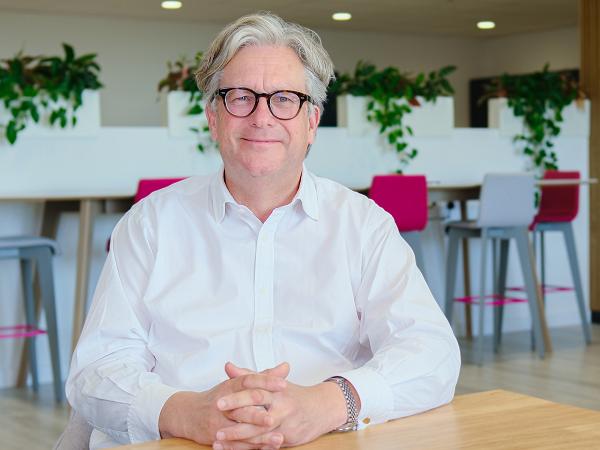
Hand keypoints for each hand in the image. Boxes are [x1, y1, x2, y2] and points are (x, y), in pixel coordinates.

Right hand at [158, 362, 288, 447]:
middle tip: (276, 417)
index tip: (283, 383)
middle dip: (259, 413)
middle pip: (243, 407)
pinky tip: (268, 448)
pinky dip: (253, 447)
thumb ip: (263, 376)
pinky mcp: (217, 438)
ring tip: (278, 438)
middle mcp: (224, 403)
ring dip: (260, 436)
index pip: (248, 381)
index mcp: (230, 386)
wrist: (188, 413)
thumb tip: (285, 367)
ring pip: (241, 429)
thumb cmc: (218, 397)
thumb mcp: (237, 383)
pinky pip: (237, 444)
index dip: (265, 381)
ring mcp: (219, 422)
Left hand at [215, 363, 347, 448]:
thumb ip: (249, 375)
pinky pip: (266, 445)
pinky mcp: (287, 439)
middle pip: (257, 417)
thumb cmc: (294, 395)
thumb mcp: (273, 382)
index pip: (255, 393)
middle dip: (236, 425)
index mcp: (276, 392)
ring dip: (239, 441)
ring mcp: (285, 425)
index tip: (219, 402)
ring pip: (260, 435)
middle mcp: (282, 408)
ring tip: (219, 442)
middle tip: (216, 429)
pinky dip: (250, 449)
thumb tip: (228, 367)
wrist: (322, 408)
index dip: (237, 398)